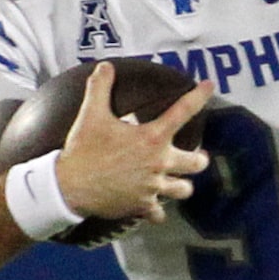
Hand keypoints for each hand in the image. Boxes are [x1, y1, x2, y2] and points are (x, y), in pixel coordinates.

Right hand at [55, 62, 213, 224]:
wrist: (69, 186)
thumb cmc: (83, 149)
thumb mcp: (91, 114)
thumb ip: (100, 88)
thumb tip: (105, 66)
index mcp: (151, 138)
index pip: (183, 111)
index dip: (199, 96)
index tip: (209, 86)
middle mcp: (159, 163)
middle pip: (196, 163)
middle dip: (199, 160)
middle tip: (197, 157)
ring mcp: (153, 187)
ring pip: (183, 190)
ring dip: (182, 186)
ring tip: (178, 182)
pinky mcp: (143, 206)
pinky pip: (160, 213)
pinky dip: (158, 211)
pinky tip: (154, 206)